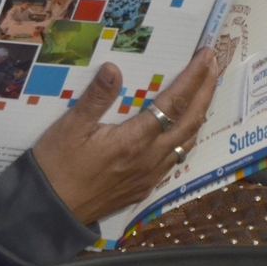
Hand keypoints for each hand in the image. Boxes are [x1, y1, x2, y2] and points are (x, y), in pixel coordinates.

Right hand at [33, 47, 218, 224]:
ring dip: (200, 113)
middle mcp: (150, 158)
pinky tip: (184, 128)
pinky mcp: (145, 186)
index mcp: (133, 140)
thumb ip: (95, 98)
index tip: (206, 55)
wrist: (52, 209)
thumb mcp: (69, 127)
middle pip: (190, 121)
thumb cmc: (56, 165)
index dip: (193, 78)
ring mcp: (150, 174)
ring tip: (205, 91)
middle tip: (215, 64)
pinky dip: (187, 136)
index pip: (173, 104)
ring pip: (188, 141)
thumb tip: (114, 69)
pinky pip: (176, 157)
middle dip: (205, 90)